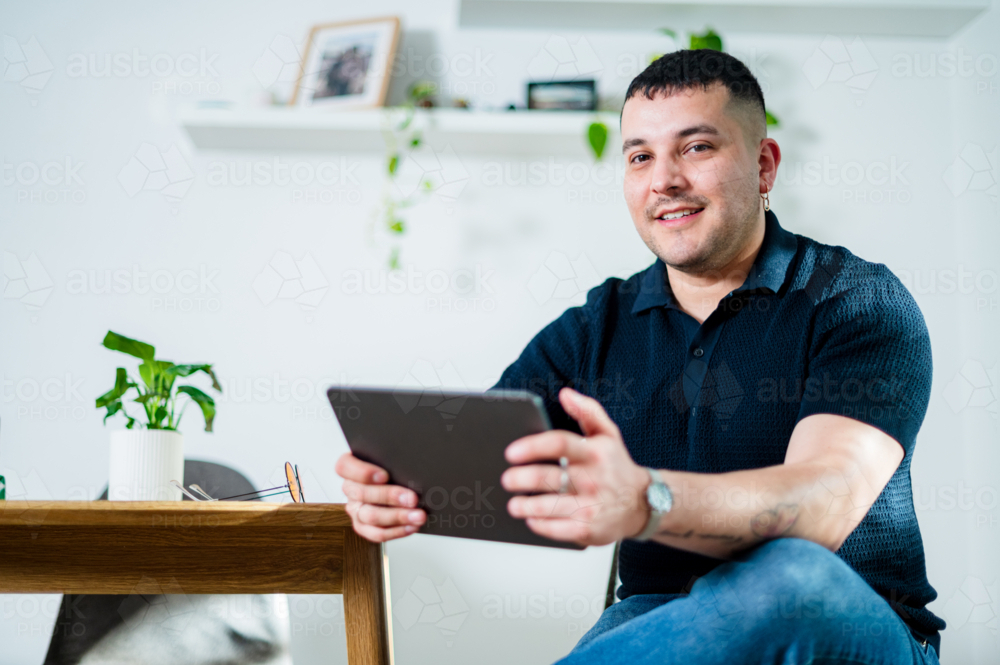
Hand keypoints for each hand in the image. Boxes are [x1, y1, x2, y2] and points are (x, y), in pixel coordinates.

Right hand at [335, 452, 425, 542]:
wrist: (398, 482)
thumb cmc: (393, 467)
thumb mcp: (391, 459)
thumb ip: (394, 461)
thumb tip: (412, 468)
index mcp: (350, 467)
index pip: (344, 467)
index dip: (363, 472)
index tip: (384, 476)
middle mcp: (350, 488)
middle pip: (362, 494)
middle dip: (389, 496)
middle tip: (412, 498)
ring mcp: (355, 509)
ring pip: (371, 516)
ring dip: (397, 516)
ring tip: (418, 516)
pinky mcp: (363, 526)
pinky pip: (377, 533)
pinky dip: (397, 531)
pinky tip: (412, 526)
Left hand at [501, 387, 649, 546]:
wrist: (642, 503)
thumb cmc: (617, 466)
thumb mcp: (609, 434)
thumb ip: (588, 410)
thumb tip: (566, 393)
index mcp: (595, 452)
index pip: (560, 443)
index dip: (532, 446)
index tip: (511, 452)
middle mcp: (594, 478)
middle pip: (550, 477)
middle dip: (522, 479)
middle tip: (506, 479)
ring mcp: (592, 505)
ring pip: (551, 506)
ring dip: (526, 506)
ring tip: (512, 504)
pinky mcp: (589, 529)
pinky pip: (559, 529)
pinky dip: (541, 525)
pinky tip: (530, 520)